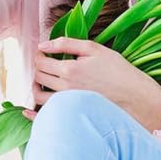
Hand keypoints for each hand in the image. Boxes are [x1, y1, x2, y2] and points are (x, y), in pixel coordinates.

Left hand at [26, 37, 160, 131]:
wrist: (133, 94)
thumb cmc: (116, 68)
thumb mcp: (93, 48)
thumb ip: (66, 43)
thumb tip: (43, 44)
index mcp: (69, 69)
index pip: (41, 61)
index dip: (39, 54)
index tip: (43, 50)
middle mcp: (65, 87)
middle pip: (38, 76)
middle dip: (37, 66)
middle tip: (43, 61)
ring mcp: (68, 102)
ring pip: (39, 96)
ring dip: (35, 86)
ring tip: (41, 79)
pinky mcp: (73, 114)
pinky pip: (47, 116)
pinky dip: (34, 114)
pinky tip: (27, 112)